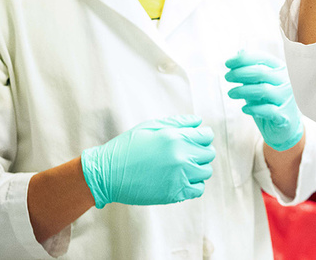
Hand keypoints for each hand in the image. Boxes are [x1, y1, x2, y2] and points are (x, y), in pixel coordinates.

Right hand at [79, 115, 215, 208]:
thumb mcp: (150, 127)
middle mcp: (182, 156)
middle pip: (209, 154)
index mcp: (176, 138)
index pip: (207, 136)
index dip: (200, 137)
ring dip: (197, 168)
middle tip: (183, 154)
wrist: (106, 174)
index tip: (191, 141)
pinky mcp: (175, 193)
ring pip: (205, 171)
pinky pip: (199, 189)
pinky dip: (193, 185)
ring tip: (180, 167)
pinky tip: (180, 180)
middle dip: (199, 152)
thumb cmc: (126, 147)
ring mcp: (180, 176)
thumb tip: (199, 122)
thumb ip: (178, 123)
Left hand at [225, 51, 303, 151]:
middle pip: (261, 72)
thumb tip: (239, 52)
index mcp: (281, 70)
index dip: (243, 59)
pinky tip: (244, 108)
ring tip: (231, 93)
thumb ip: (253, 69)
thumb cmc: (271, 102)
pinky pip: (268, 110)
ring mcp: (287, 98)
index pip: (262, 58)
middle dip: (240, 73)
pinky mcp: (284, 115)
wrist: (286, 127)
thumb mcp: (262, 83)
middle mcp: (286, 81)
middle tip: (227, 77)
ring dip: (242, 91)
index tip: (228, 63)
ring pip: (263, 90)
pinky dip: (253, 108)